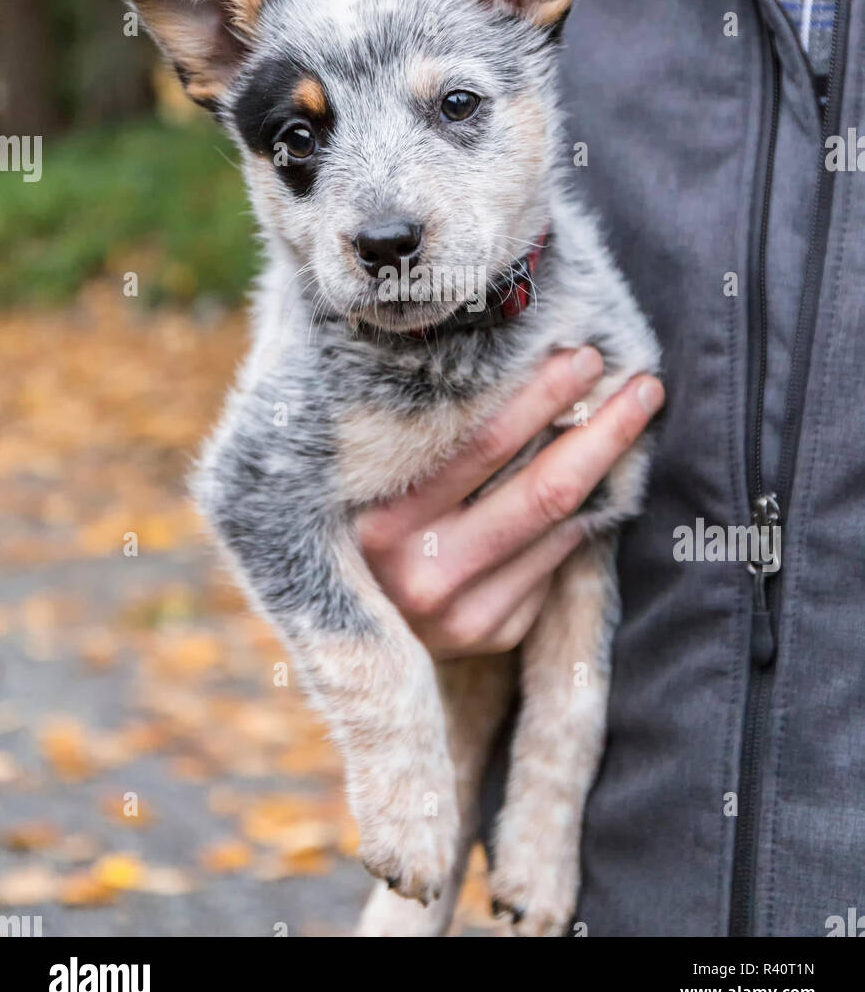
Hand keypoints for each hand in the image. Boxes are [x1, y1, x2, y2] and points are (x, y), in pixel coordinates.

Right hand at [357, 348, 663, 657]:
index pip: (483, 446)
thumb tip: (532, 367)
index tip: (586, 356)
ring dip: (606, 471)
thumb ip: (434, 438)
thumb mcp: (374, 479)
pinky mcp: (493, 634)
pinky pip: (553, 562)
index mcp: (384, 519)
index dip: (544, 397)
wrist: (347, 624)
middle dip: (605, 431)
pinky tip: (590, 485)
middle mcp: (424, 573)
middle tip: (644, 384)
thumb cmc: (363, 520)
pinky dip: (575, 518)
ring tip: (632, 418)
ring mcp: (464, 614)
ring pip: (560, 528)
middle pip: (544, 491)